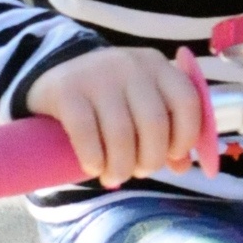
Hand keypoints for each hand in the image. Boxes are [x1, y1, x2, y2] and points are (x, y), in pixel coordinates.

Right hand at [25, 48, 202, 188]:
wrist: (56, 78)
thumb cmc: (111, 100)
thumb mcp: (141, 105)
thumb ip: (168, 130)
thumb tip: (183, 166)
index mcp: (157, 66)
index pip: (186, 102)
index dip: (185, 136)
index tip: (173, 156)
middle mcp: (130, 65)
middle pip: (154, 123)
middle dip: (150, 159)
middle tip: (139, 172)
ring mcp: (96, 75)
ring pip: (121, 133)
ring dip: (121, 166)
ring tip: (115, 176)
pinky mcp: (66, 90)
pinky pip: (86, 133)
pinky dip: (94, 159)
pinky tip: (93, 168)